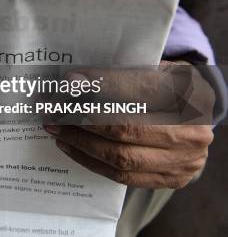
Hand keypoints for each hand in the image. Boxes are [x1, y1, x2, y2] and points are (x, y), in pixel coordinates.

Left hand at [45, 62, 214, 188]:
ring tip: (57, 131)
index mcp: (190, 93)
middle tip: (54, 113)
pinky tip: (72, 148)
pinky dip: (93, 162)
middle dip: (82, 121)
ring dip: (81, 144)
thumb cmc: (166, 87)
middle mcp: (192, 130)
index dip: (103, 84)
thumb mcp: (151, 69)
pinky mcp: (173, 179)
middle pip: (126, 127)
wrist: (194, 116)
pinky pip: (125, 177)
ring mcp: (185, 160)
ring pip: (122, 157)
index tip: (70, 81)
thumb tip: (74, 82)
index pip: (140, 88)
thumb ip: (118, 74)